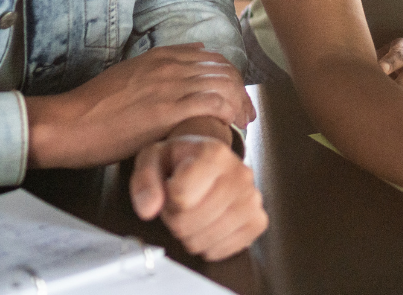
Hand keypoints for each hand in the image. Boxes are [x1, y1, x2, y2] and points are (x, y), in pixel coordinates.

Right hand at [26, 44, 254, 168]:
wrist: (69, 123)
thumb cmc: (94, 106)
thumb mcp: (130, 73)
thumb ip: (162, 64)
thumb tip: (196, 51)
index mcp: (161, 56)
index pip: (213, 59)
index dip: (230, 77)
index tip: (236, 96)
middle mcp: (170, 66)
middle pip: (223, 70)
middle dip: (240, 91)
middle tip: (245, 113)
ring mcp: (169, 87)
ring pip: (223, 85)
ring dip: (238, 104)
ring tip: (241, 123)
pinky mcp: (167, 111)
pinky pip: (212, 104)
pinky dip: (227, 114)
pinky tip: (230, 126)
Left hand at [130, 129, 266, 260]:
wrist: (209, 161)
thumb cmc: (181, 161)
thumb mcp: (154, 158)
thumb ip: (145, 180)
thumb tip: (148, 209)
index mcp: (215, 152)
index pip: (180, 196)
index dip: (167, 199)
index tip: (171, 189)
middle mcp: (240, 174)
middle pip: (189, 221)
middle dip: (175, 219)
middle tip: (180, 205)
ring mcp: (252, 199)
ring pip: (203, 240)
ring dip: (189, 234)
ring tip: (193, 213)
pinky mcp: (258, 221)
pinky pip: (221, 250)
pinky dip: (207, 245)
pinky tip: (207, 226)